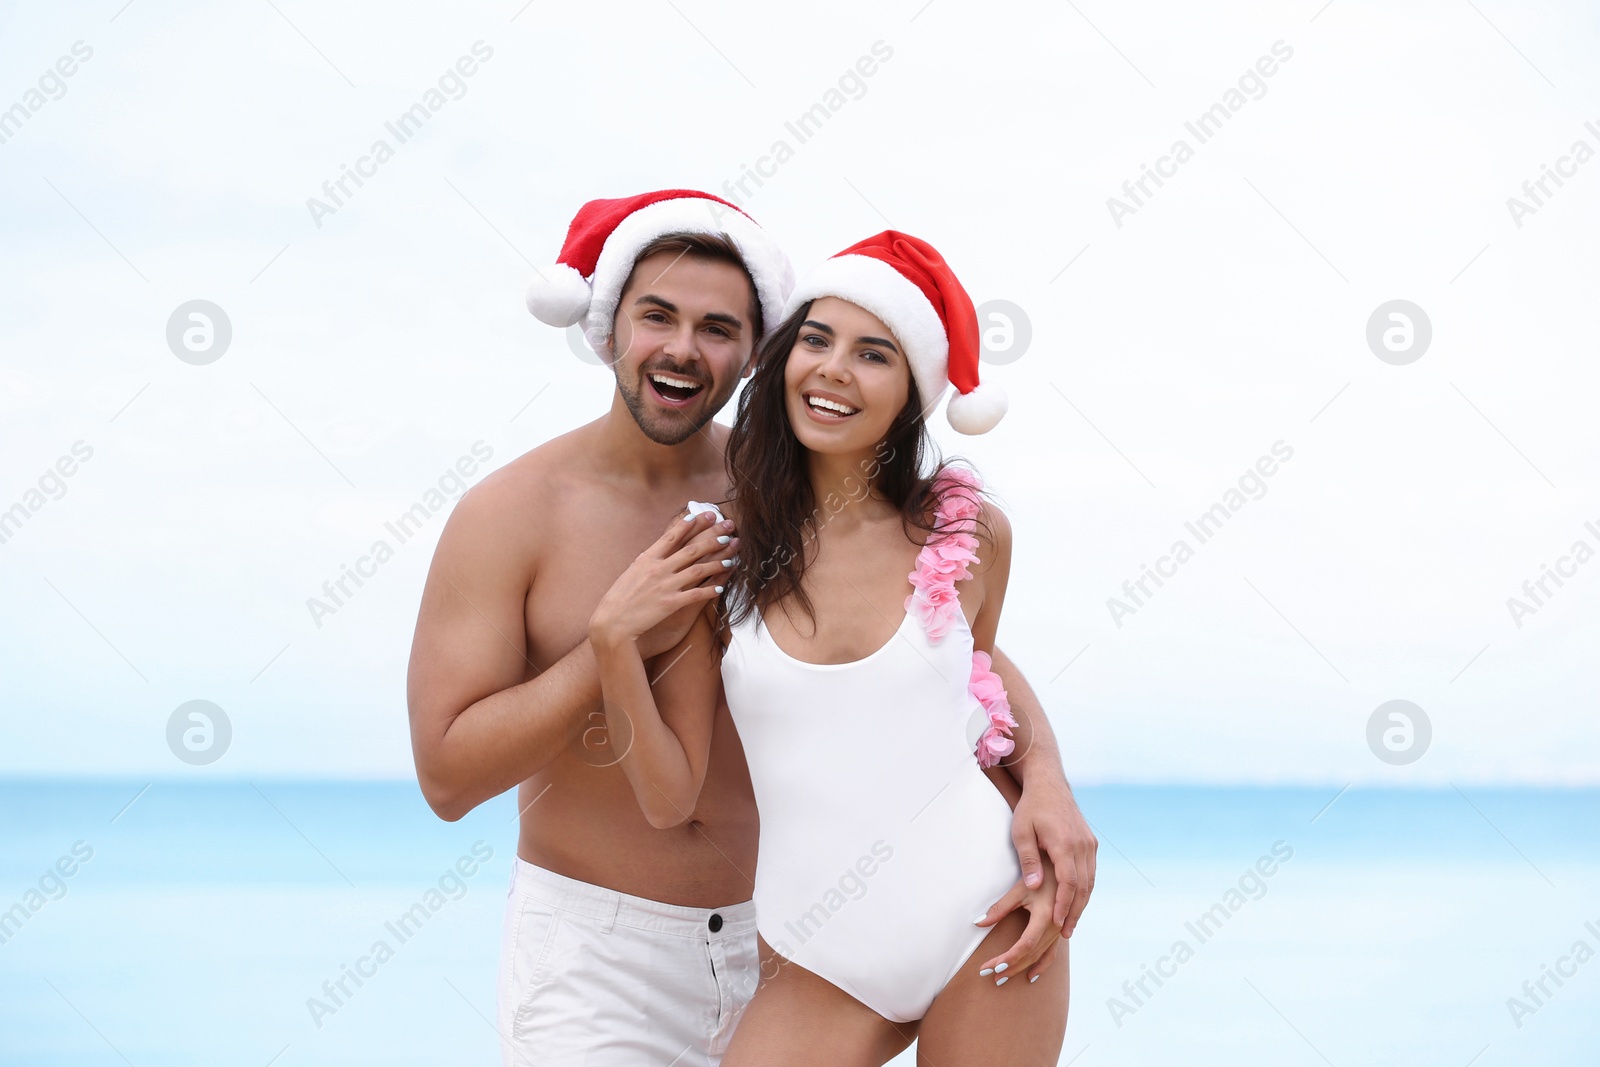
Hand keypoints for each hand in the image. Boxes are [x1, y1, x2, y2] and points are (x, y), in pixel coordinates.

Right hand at [590, 508, 738, 659]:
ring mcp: (665, 586)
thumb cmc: (619, 599)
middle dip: (712, 537)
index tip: (703, 514)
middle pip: (691, 549)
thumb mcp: (631, 573)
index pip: (671, 536)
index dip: (690, 524)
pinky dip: (710, 590)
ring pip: (698, 570)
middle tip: (728, 528)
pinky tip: (721, 587)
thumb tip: (656, 551)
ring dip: (717, 562)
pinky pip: (696, 595)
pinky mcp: (671, 604)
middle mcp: (658, 569)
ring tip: (731, 556)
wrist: (611, 623)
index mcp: (647, 559)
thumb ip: (646, 562)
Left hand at [971, 864, 1063, 984]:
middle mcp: (1056, 927)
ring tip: (1003, 978)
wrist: (1065, 864)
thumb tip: (978, 922)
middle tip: (990, 976)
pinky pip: (1052, 952)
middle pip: (1031, 955)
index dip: (1007, 959)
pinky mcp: (1061, 928)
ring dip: (1022, 968)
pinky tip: (1032, 975)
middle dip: (1010, 967)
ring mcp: (1060, 929)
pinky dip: (1041, 965)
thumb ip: (999, 908)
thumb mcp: (1019, 889)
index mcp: (1046, 916)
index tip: (990, 967)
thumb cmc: (1042, 872)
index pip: (1024, 946)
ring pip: (1040, 956)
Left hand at [1011, 774, 1096, 936]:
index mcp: (1065, 843)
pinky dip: (1085, 889)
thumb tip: (1034, 887)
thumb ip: (1029, 860)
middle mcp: (1082, 844)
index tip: (1058, 924)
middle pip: (1083, 886)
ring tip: (1071, 924)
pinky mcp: (1090, 842)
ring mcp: (1089, 843)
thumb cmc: (1030, 808)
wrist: (1049, 784)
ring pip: (1090, 880)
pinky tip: (1076, 902)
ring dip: (1081, 903)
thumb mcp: (1021, 832)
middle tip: (1066, 933)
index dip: (1065, 905)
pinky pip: (1090, 871)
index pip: (1069, 882)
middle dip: (1075, 911)